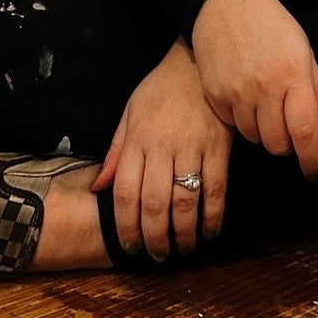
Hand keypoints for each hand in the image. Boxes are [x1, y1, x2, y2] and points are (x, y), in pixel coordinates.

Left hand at [92, 40, 231, 258]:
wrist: (198, 62)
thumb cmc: (161, 89)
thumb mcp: (131, 112)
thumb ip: (116, 152)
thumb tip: (98, 188)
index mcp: (137, 140)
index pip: (126, 193)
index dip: (126, 225)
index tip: (129, 245)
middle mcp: (162, 147)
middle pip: (154, 203)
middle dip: (154, 237)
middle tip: (157, 255)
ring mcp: (192, 147)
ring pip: (185, 201)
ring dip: (182, 233)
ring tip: (181, 249)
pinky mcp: (219, 146)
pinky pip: (216, 188)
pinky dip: (213, 216)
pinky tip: (209, 232)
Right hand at [190, 0, 317, 178]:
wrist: (223, 2)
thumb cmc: (267, 21)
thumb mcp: (302, 49)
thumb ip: (313, 88)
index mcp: (292, 75)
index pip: (305, 132)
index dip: (311, 158)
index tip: (313, 169)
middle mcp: (264, 88)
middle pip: (277, 144)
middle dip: (286, 142)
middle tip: (287, 125)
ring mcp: (236, 94)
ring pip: (254, 138)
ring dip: (263, 131)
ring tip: (264, 104)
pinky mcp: (215, 96)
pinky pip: (233, 126)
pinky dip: (242, 120)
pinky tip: (244, 96)